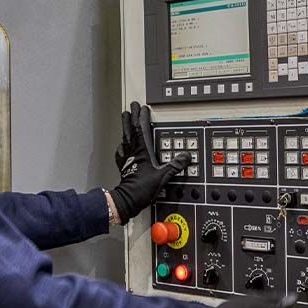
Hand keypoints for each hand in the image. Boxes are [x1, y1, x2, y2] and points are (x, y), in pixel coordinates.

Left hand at [110, 101, 188, 223]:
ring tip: (125, 118)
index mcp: (142, 151)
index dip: (141, 117)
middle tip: (131, 107)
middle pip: (130, 130)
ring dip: (125, 127)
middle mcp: (133, 152)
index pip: (141, 129)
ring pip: (125, 137)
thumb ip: (175, 166)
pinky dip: (122, 145)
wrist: (127, 200)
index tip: (143, 108)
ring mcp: (127, 158)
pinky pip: (122, 151)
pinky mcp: (124, 165)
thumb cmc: (142, 188)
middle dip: (131, 117)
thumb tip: (185, 157)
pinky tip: (122, 145)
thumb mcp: (163, 177)